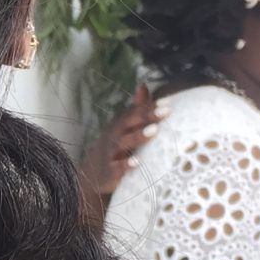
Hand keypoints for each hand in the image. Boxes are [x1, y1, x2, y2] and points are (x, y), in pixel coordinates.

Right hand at [79, 86, 158, 201]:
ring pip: (124, 142)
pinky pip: (118, 167)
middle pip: (130, 123)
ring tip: (155, 130)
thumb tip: (143, 85)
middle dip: (147, 116)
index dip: (150, 106)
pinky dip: (127, 165)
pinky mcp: (110, 171)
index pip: (135, 112)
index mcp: (120, 124)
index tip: (168, 103)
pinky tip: (138, 162)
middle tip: (166, 111)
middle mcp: (115, 135)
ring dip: (139, 136)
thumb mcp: (122, 126)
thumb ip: (135, 108)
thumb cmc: (114, 146)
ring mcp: (112, 153)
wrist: (91, 174)